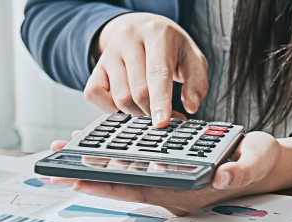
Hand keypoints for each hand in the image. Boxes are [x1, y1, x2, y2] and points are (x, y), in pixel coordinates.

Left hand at [48, 131, 284, 214]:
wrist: (265, 164)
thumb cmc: (259, 163)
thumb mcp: (255, 162)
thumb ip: (239, 171)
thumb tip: (222, 176)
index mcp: (185, 194)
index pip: (139, 190)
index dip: (107, 184)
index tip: (78, 177)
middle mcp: (170, 193)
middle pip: (121, 186)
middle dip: (87, 176)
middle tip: (54, 166)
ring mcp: (167, 184)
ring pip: (123, 177)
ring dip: (94, 166)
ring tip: (64, 152)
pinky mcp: (166, 172)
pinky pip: (132, 167)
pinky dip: (111, 157)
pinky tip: (93, 144)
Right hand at [86, 12, 208, 126]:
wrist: (145, 30)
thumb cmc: (172, 48)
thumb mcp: (193, 58)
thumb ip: (197, 82)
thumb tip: (191, 106)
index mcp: (156, 33)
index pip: (157, 73)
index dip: (160, 101)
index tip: (162, 122)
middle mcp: (129, 38)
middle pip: (138, 91)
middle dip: (152, 111)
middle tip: (163, 113)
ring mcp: (109, 51)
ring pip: (119, 97)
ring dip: (136, 111)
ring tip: (148, 105)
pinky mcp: (97, 66)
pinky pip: (94, 94)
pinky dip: (110, 108)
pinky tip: (126, 102)